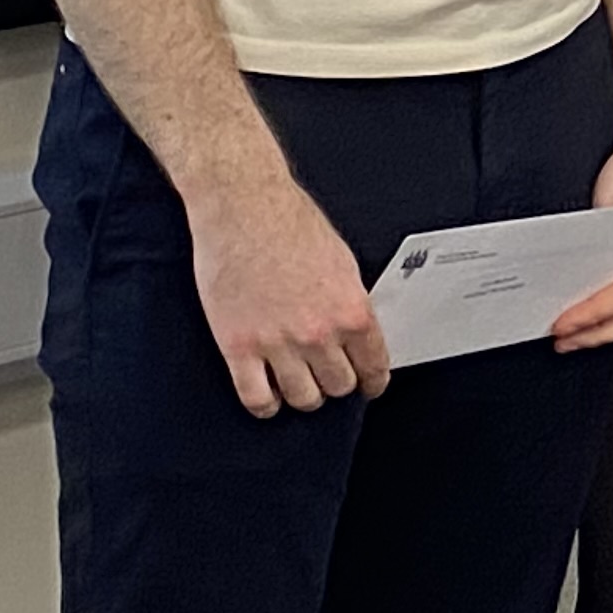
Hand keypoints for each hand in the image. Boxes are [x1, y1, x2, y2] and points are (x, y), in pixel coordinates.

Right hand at [188, 167, 389, 419]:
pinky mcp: (238, 346)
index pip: (374, 367)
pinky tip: (267, 396)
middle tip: (327, 376)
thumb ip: (351, 303)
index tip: (368, 385)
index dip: (372, 381)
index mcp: (352, 311)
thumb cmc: (290, 224)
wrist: (243, 207)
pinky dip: (264, 404)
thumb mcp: (342, 263)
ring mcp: (277, 343)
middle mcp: (319, 333)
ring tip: (298, 385)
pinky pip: (255, 397)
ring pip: (302, 398)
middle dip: (336, 384)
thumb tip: (357, 331)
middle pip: (339, 387)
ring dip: (303, 396)